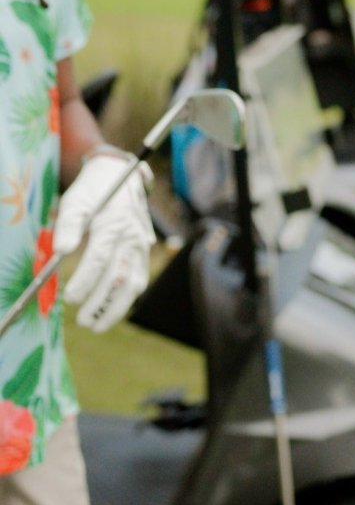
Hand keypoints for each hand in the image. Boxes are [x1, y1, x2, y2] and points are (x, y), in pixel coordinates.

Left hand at [53, 150, 154, 332]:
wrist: (121, 180)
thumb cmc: (92, 192)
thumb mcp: (74, 201)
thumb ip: (67, 227)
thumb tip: (61, 253)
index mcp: (114, 222)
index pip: (100, 257)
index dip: (85, 280)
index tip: (69, 298)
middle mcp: (132, 237)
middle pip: (119, 276)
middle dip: (100, 302)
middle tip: (82, 320)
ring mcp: (142, 247)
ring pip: (134, 284)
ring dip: (116, 308)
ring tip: (97, 325)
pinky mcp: (144, 254)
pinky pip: (138, 281)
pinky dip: (125, 300)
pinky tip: (109, 312)